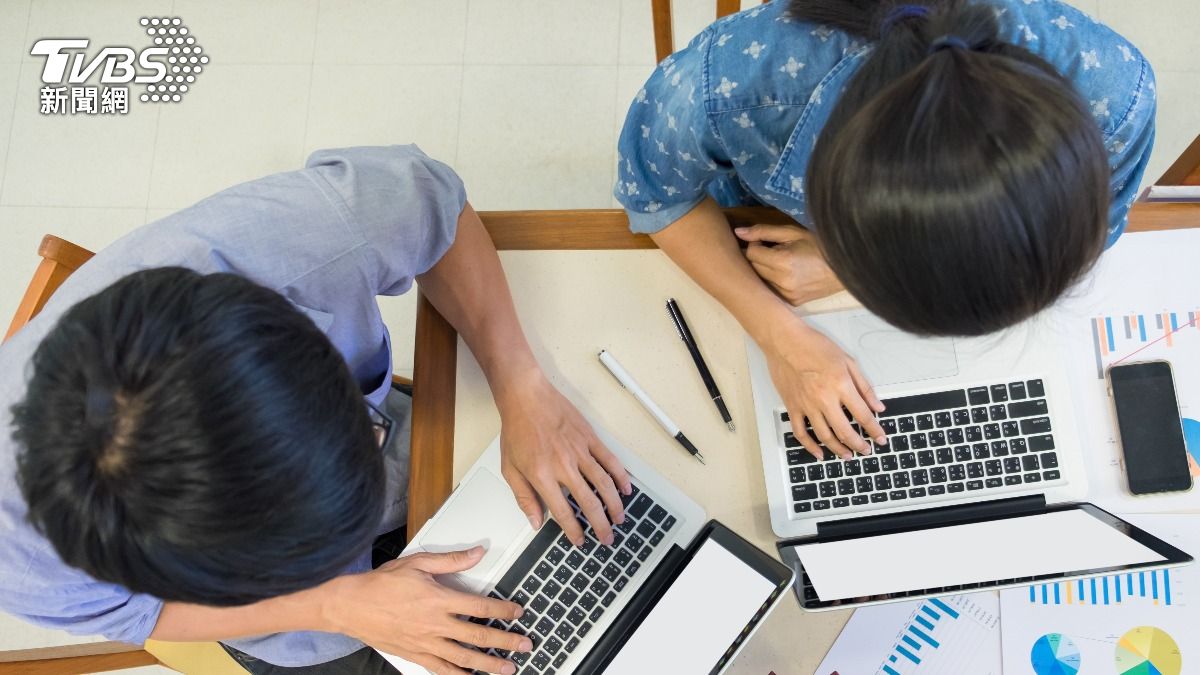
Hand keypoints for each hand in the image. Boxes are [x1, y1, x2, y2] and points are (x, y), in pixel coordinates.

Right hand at [324, 547, 529, 674]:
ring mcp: (425, 643)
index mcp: (438, 599)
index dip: (503, 610)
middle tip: (525, 645)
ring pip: (463, 658)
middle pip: (478, 637)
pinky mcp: (415, 655)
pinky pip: (441, 669)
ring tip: (508, 669)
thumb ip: (451, 560)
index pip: (480, 607)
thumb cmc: (381, 584)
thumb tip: (478, 552)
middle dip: (505, 642)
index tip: (518, 612)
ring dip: (488, 665)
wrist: (350, 606)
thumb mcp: (417, 563)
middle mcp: (435, 625)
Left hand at [495, 370, 632, 546]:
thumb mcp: (509, 468)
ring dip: (614, 505)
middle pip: (589, 502)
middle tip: (607, 538)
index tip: (580, 541)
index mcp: (542, 476)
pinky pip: (610, 460)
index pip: (563, 511)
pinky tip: (626, 488)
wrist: (526, 397)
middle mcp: (564, 466)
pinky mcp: (589, 438)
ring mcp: (580, 451)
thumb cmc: (516, 430)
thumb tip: (535, 521)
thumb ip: (523, 497)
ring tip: (620, 519)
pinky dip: (620, 476)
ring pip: (604, 484)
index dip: (573, 530)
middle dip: (600, 524)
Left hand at [735, 225, 842, 304]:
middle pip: (754, 268)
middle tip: (772, 250)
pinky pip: (772, 290)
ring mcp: (787, 295)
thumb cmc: (818, 245)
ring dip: (765, 270)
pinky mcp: (791, 302)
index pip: (751, 253)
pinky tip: (786, 274)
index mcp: (782, 262)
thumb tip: (738, 232)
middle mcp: (782, 282)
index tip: (765, 241)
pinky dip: (774, 281)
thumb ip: (763, 231)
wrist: (844, 267)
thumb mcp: (792, 232)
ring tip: (779, 262)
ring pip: (761, 280)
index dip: (755, 244)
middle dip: (759, 257)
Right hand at [761, 315, 886, 459]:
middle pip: (845, 431)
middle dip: (859, 445)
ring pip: (824, 436)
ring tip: (847, 455)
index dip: (875, 430)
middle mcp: (824, 399)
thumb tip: (877, 406)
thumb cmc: (814, 346)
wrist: (784, 341)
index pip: (863, 415)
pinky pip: (801, 432)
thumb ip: (864, 386)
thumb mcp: (847, 361)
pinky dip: (810, 446)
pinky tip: (819, 453)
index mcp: (841, 385)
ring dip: (838, 449)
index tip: (881, 438)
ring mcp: (806, 405)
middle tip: (866, 451)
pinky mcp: (792, 407)